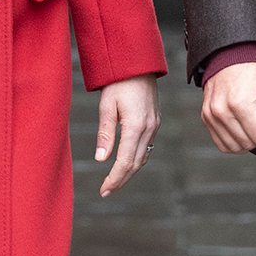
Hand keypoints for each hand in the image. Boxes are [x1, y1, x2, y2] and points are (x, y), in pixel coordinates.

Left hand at [95, 75, 160, 195]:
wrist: (138, 63)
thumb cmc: (118, 81)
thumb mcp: (106, 106)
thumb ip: (105, 134)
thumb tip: (101, 159)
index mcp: (135, 126)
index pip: (124, 161)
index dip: (114, 179)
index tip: (103, 191)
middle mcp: (148, 129)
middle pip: (135, 164)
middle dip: (121, 180)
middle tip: (106, 192)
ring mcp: (154, 125)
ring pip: (143, 157)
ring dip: (129, 171)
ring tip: (114, 181)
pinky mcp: (155, 121)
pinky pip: (147, 146)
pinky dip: (136, 159)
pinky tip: (126, 163)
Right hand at [202, 62, 255, 152]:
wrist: (232, 55)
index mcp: (241, 105)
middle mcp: (222, 112)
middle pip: (249, 144)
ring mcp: (211, 116)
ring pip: (235, 148)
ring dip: (247, 137)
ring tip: (248, 117)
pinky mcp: (206, 118)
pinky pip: (222, 144)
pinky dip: (234, 140)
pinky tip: (240, 125)